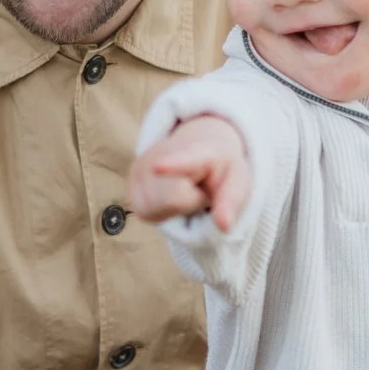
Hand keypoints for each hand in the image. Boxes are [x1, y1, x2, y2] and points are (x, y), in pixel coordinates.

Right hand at [129, 117, 251, 230]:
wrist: (200, 142)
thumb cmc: (220, 168)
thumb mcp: (238, 181)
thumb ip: (232, 201)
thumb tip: (224, 227)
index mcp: (197, 150)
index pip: (184, 159)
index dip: (170, 165)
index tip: (158, 166)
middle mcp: (161, 152)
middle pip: (172, 199)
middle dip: (190, 203)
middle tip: (199, 189)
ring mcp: (141, 165)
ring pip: (155, 210)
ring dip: (175, 209)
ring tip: (185, 191)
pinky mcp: (130, 180)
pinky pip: (144, 213)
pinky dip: (161, 211)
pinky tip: (170, 196)